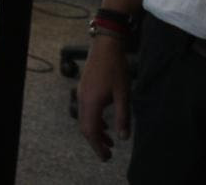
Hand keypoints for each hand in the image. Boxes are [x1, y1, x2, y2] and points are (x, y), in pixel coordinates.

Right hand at [77, 35, 130, 160]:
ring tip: (110, 142)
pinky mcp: (85, 89)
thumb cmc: (115, 69)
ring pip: (85, 119)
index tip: (106, 157)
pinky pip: (86, 111)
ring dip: (96, 132)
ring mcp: (82, 94)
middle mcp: (83, 99)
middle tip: (108, 154)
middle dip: (96, 142)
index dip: (97, 146)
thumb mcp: (123, 95)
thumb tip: (123, 138)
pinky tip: (105, 125)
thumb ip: (123, 117)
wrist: (105, 47)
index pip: (90, 131)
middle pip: (85, 127)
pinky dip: (95, 121)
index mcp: (91, 102)